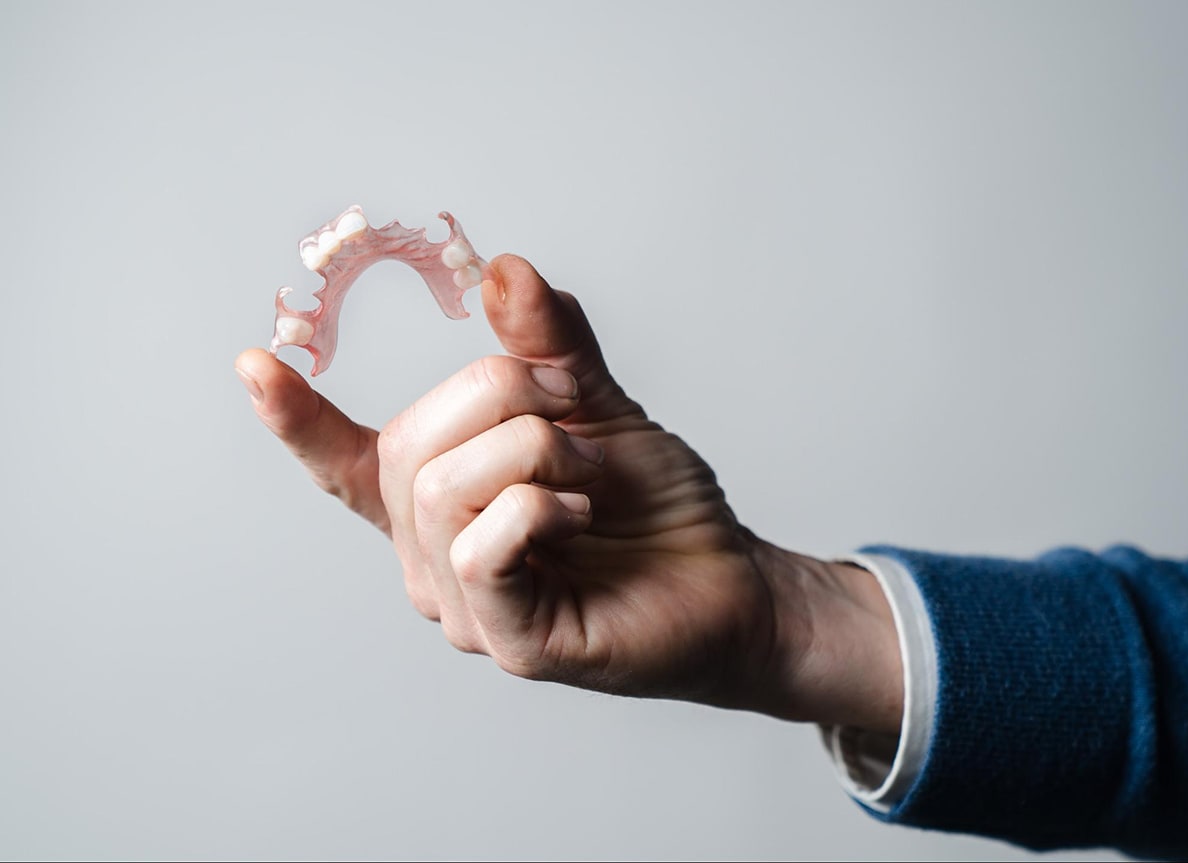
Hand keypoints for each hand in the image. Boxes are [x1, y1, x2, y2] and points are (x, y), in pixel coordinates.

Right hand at [236, 255, 900, 731]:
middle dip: (499, 398)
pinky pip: (480, 547)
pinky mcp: (508, 640)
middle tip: (572, 406)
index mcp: (439, 502)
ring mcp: (466, 606)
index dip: (298, 420)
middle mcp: (433, 557)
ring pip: (442, 491)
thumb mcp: (596, 406)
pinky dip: (536, 507)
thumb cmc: (653, 503)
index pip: (350, 465)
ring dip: (532, 453)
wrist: (728, 579)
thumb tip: (500, 267)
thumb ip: (545, 345)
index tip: (252, 362)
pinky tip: (581, 515)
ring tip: (588, 477)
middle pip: (412, 446)